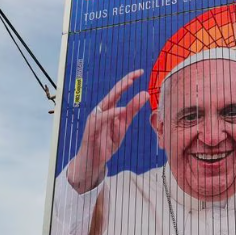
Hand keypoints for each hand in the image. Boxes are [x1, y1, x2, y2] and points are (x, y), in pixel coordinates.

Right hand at [67, 70, 149, 193]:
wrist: (93, 162)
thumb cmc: (105, 144)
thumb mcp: (122, 127)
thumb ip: (131, 112)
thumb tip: (144, 95)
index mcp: (108, 109)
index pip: (119, 91)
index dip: (129, 81)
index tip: (141, 72)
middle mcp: (101, 110)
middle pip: (113, 93)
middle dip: (125, 82)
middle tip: (137, 74)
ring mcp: (95, 119)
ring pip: (107, 102)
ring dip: (118, 92)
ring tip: (130, 83)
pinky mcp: (91, 129)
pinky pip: (102, 119)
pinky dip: (111, 114)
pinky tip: (120, 110)